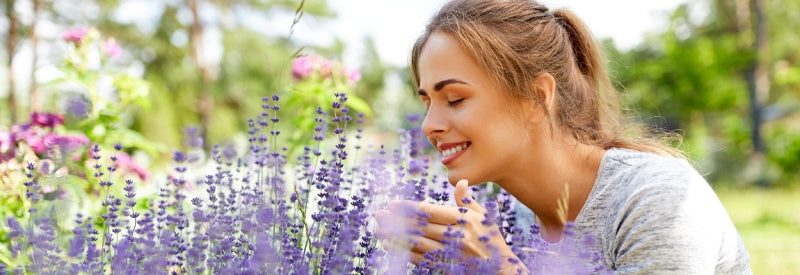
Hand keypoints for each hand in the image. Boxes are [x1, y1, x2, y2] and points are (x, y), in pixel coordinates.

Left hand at [376, 179, 527, 273]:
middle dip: (397, 220)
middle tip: (379, 215)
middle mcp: (456, 235)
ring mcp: (450, 252)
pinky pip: (421, 258)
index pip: (430, 212)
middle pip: (419, 226)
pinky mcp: (446, 265)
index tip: (393, 205)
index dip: (409, 208)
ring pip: (417, 243)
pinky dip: (403, 252)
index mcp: (463, 219)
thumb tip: (460, 181)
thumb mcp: (483, 216)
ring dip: (396, 236)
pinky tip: (391, 246)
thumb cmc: (491, 239)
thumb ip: (467, 201)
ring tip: (380, 229)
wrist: (500, 268)